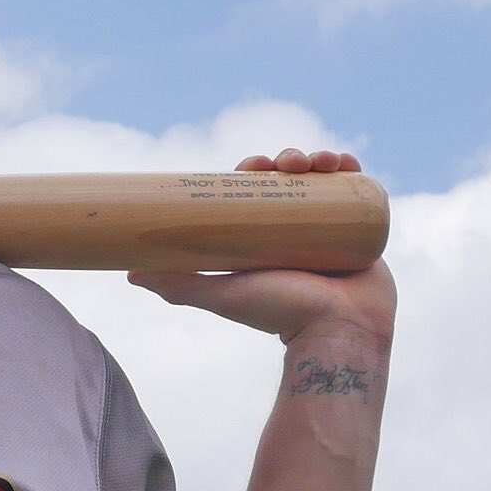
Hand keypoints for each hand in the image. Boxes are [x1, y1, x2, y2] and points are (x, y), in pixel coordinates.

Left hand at [129, 149, 394, 348]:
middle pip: (288, 180)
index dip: (251, 171)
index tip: (252, 164)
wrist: (339, 332)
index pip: (254, 193)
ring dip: (317, 158)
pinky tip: (344, 161)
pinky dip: (350, 169)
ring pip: (321, 180)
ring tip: (317, 162)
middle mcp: (294, 231)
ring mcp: (329, 228)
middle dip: (287, 160)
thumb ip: (178, 284)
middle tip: (284, 161)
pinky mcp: (360, 228)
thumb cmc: (280, 316)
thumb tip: (129, 273)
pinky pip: (356, 191)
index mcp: (262, 239)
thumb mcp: (222, 295)